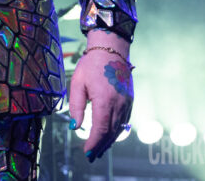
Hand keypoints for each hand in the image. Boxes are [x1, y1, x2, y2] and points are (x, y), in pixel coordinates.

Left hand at [69, 34, 133, 162]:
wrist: (111, 49)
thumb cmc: (91, 65)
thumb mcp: (78, 83)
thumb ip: (76, 106)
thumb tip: (74, 127)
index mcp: (105, 100)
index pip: (101, 128)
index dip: (94, 143)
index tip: (86, 152)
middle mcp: (119, 103)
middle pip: (111, 132)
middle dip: (101, 146)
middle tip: (91, 156)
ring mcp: (126, 102)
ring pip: (119, 128)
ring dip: (109, 141)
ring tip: (99, 150)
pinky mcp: (129, 100)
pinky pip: (124, 121)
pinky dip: (117, 131)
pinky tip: (109, 136)